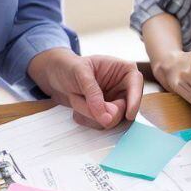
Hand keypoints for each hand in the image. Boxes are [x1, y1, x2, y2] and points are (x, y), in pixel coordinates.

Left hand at [30, 49, 144, 128]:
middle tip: (84, 101)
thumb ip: (93, 94)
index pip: (136, 84)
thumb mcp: (80, 73)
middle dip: (103, 110)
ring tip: (76, 98)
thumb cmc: (69, 66)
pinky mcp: (104, 114)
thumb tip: (107, 117)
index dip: (135, 100)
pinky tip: (76, 107)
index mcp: (123, 70)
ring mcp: (114, 102)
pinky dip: (86, 118)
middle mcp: (123, 88)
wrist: (54, 76)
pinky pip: (100, 124)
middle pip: (125, 108)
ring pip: (111, 120)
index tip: (128, 115)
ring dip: (89, 113)